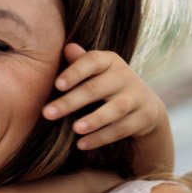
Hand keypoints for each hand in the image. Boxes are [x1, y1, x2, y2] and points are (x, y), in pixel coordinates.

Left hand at [42, 43, 168, 150]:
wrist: (144, 105)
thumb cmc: (106, 85)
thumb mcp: (95, 72)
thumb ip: (79, 62)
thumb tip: (67, 47)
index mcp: (109, 61)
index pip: (91, 61)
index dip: (75, 72)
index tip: (57, 85)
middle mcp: (125, 76)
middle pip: (96, 89)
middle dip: (70, 102)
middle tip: (47, 113)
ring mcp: (137, 96)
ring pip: (114, 109)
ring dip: (94, 120)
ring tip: (75, 129)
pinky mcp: (144, 117)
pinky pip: (121, 129)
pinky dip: (101, 137)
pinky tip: (82, 144)